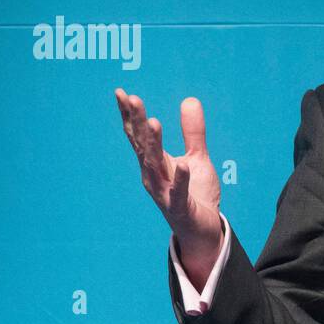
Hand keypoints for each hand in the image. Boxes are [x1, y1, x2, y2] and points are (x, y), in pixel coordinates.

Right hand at [115, 89, 222, 281]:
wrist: (203, 230)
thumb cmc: (196, 194)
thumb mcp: (197, 158)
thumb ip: (193, 132)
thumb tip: (190, 100)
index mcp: (155, 163)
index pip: (139, 136)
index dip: (130, 115)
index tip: (121, 92)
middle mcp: (154, 176)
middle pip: (143, 146)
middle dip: (137, 122)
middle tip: (131, 98)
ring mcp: (165, 192)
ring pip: (156, 166)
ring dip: (153, 144)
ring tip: (152, 121)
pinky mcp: (181, 207)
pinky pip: (180, 192)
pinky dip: (180, 179)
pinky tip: (183, 165)